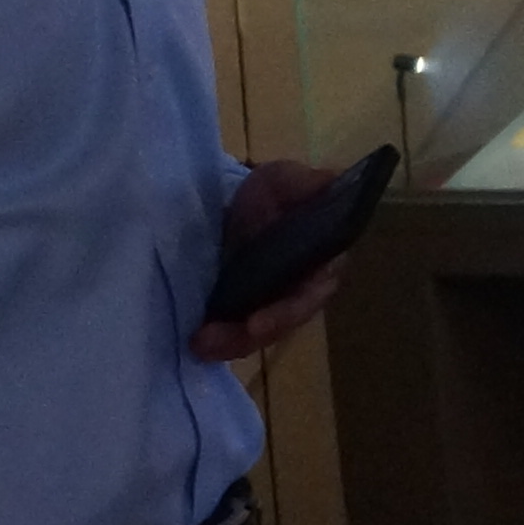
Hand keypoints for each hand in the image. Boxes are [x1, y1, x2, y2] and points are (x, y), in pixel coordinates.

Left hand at [189, 158, 356, 364]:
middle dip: (247, 335)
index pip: (311, 293)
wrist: (237, 201)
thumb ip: (306, 183)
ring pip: (256, 334)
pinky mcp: (244, 311)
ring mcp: (272, 304)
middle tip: (209, 340)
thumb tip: (330, 181)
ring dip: (228, 342)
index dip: (286, 311)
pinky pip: (235, 333)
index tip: (256, 324)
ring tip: (197, 344)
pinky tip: (193, 342)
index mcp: (320, 261)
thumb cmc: (270, 193)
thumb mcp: (286, 180)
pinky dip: (216, 341)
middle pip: (280, 323)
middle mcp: (302, 290)